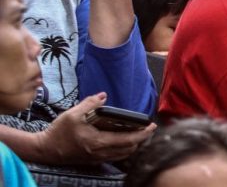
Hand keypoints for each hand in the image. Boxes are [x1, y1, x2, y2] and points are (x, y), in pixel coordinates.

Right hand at [36, 93, 155, 164]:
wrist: (45, 149)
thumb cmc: (58, 132)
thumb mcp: (73, 114)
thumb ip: (90, 104)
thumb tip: (103, 95)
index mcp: (98, 141)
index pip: (127, 140)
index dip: (142, 133)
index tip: (152, 126)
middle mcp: (100, 152)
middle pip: (129, 149)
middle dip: (142, 139)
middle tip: (149, 128)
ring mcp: (97, 158)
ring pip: (123, 154)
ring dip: (134, 145)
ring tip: (140, 133)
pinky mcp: (94, 160)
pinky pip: (115, 156)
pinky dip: (124, 149)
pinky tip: (125, 141)